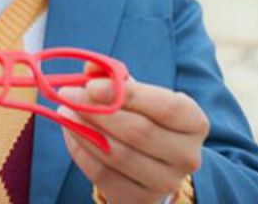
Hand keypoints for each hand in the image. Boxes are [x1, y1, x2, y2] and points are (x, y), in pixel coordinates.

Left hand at [59, 75, 209, 203]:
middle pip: (138, 132)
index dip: (128, 94)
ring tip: (64, 110)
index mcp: (193, 121)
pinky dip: (81, 152)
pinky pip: (103, 176)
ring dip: (84, 130)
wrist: (151, 158)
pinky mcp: (141, 201)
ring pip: (118, 155)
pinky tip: (70, 132)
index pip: (165, 107)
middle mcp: (186, 156)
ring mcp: (166, 183)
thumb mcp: (137, 90)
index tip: (91, 84)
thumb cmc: (142, 113)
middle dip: (97, 110)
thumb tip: (91, 67)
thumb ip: (115, 75)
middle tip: (67, 93)